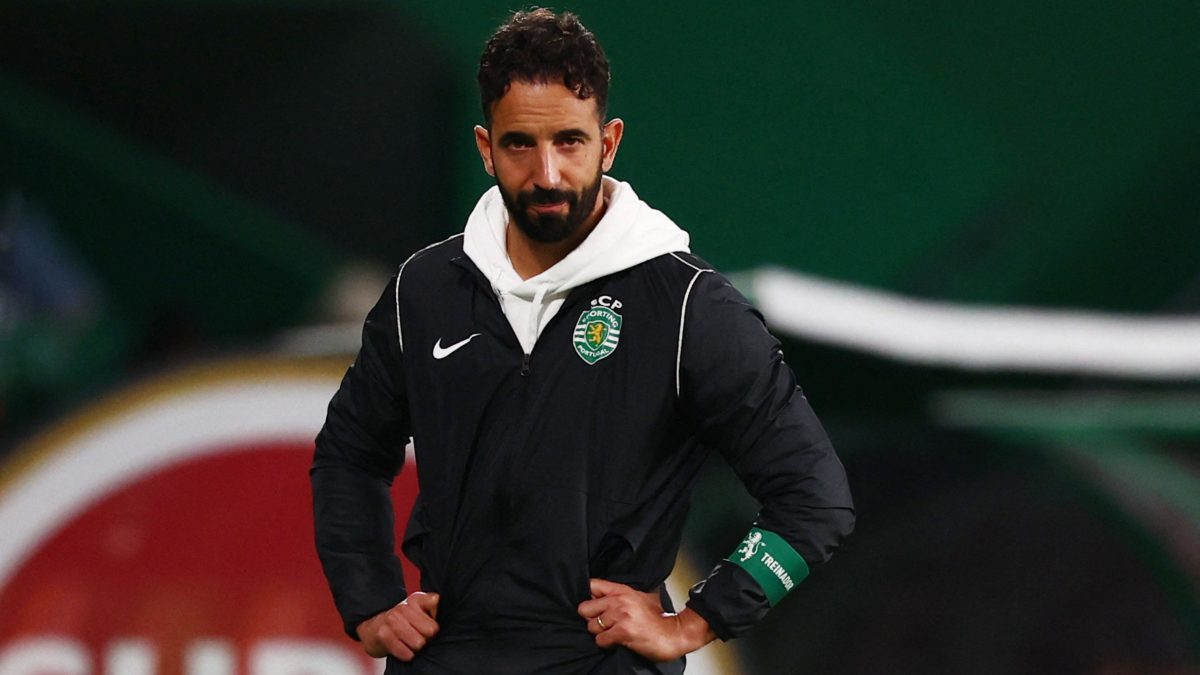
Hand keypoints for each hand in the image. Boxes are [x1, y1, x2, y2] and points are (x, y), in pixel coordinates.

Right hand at [355, 592, 439, 660]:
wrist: (374, 626)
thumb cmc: (403, 619)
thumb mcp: (419, 607)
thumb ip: (432, 605)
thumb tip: (437, 601)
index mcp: (415, 600)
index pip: (435, 604)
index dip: (436, 623)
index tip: (431, 624)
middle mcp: (403, 607)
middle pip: (430, 631)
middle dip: (428, 637)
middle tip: (420, 636)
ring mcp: (392, 620)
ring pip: (419, 643)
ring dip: (417, 647)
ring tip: (412, 643)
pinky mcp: (383, 635)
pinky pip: (406, 653)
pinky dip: (407, 655)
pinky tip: (404, 649)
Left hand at [577, 579, 715, 661]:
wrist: (675, 633)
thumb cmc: (659, 618)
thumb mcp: (640, 598)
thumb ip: (620, 596)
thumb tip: (599, 597)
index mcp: (622, 590)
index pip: (591, 585)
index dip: (589, 597)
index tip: (593, 606)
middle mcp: (619, 600)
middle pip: (584, 608)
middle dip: (592, 618)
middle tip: (604, 623)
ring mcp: (621, 616)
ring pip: (591, 626)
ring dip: (600, 633)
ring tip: (613, 633)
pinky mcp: (623, 632)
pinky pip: (600, 640)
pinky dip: (606, 644)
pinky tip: (617, 641)